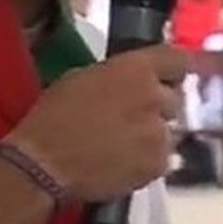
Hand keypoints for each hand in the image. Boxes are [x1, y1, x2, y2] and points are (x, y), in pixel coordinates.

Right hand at [5, 44, 184, 202]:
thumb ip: (122, 75)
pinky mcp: (157, 163)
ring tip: (126, 145)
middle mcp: (155, 97)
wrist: (44, 163)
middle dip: (160, 107)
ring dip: (154, 135)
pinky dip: (149, 160)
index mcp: (137, 69)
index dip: (176, 70)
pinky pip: (164, 158)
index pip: (178, 60)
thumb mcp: (87, 77)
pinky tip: (125, 163)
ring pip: (170, 130)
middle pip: (175, 98)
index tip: (173, 78)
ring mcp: (159, 132)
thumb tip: (138, 80)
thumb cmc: (55, 115)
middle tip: (135, 118)